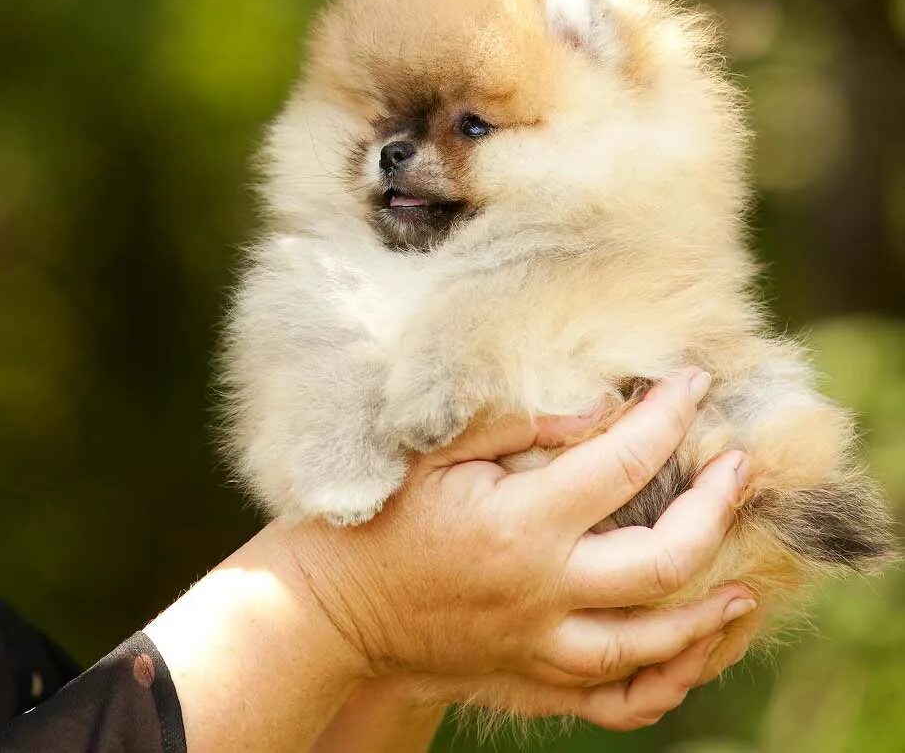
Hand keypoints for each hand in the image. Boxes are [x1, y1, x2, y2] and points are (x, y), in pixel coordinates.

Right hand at [287, 368, 755, 729]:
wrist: (338, 608)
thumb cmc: (385, 517)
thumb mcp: (438, 452)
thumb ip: (522, 426)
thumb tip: (602, 408)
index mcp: (520, 525)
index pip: (622, 463)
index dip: (667, 415)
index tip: (692, 380)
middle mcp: (542, 593)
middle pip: (663, 563)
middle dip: (716, 510)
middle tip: (740, 468)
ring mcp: (541, 647)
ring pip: (653, 644)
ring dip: (709, 612)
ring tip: (743, 580)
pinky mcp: (534, 680)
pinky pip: (619, 701)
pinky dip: (665, 681)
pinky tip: (690, 653)